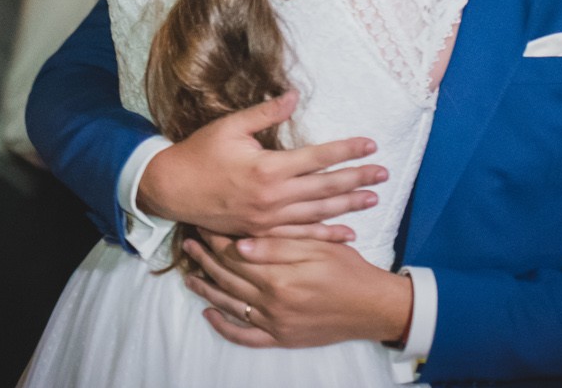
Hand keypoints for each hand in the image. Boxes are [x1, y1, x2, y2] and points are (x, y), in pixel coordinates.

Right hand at [138, 91, 383, 233]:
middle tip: (384, 173)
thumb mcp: (230, 126)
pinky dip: (325, 235)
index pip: (318, 158)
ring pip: (318, 213)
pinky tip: (346, 234)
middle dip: (357, 179)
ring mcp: (268, 219)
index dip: (346, 151)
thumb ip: (265, 113)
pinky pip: (300, 236)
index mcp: (268, 167)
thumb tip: (294, 95)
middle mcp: (273, 196)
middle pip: (325, 188)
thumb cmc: (200, 153)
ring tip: (373, 199)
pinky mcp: (261, 233)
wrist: (172, 190)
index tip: (370, 144)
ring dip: (348, 206)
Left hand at [182, 232, 409, 349]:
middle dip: (206, 258)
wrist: (372, 307)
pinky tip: (209, 314)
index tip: (203, 224)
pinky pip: (245, 336)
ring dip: (208, 289)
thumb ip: (278, 247)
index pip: (236, 255)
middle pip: (228, 278)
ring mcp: (275, 324)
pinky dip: (224, 327)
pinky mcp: (281, 337)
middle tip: (189, 243)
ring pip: (230, 305)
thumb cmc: (349, 271)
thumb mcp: (318, 248)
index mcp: (279, 277)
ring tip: (189, 275)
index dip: (217, 238)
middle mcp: (272, 303)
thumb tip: (240, 244)